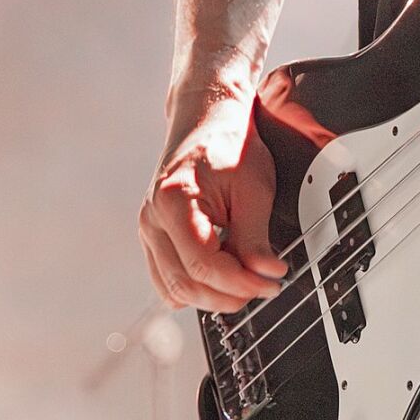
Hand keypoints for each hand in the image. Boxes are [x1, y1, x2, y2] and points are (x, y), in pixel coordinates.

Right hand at [139, 92, 287, 312]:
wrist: (208, 122)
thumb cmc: (229, 146)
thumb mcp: (254, 188)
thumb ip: (256, 236)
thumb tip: (266, 274)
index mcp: (173, 202)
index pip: (203, 265)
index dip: (240, 283)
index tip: (270, 283)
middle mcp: (152, 219)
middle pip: (185, 284)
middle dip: (228, 296)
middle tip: (263, 288)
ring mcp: (149, 230)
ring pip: (174, 289)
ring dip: (212, 297)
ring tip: (245, 284)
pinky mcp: (155, 238)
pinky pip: (168, 280)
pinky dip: (195, 288)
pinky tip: (221, 279)